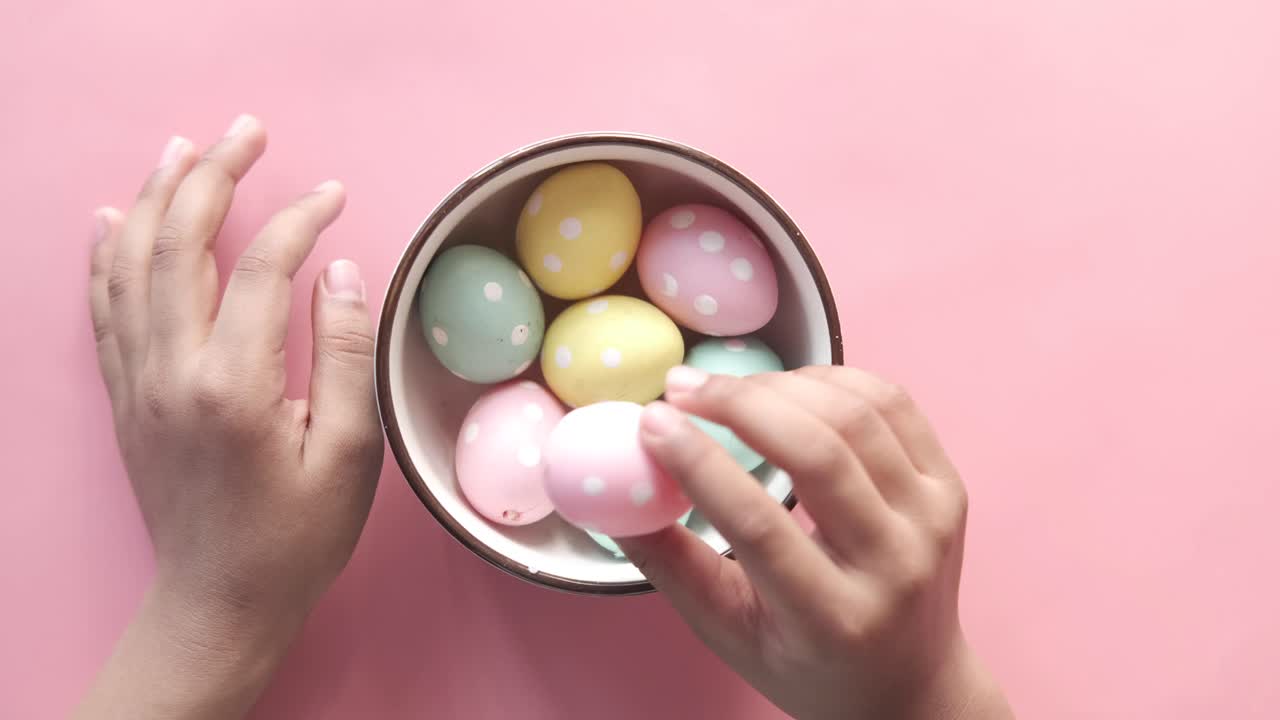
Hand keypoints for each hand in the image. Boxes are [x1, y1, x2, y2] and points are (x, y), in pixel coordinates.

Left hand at [77, 116, 382, 718]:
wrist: (221, 600)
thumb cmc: (296, 537)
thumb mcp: (348, 455)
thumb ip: (344, 355)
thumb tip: (337, 271)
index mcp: (233, 383)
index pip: (261, 267)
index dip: (299, 219)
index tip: (331, 195)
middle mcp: (171, 371)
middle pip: (180, 244)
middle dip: (213, 175)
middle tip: (247, 131)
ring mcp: (138, 382)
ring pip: (132, 264)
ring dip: (157, 198)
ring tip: (183, 150)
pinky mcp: (126, 397)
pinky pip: (103, 308)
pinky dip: (107, 255)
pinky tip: (115, 219)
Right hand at [620, 366, 1012, 719]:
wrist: (910, 685)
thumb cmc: (809, 664)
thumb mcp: (728, 633)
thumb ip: (671, 564)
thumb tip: (612, 495)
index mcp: (833, 619)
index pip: (758, 523)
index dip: (698, 462)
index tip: (650, 421)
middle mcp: (895, 566)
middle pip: (818, 453)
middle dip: (738, 403)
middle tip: (680, 387)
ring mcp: (933, 521)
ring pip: (857, 416)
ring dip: (781, 384)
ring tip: (726, 387)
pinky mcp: (951, 488)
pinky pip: (893, 404)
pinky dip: (833, 379)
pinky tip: (788, 386)